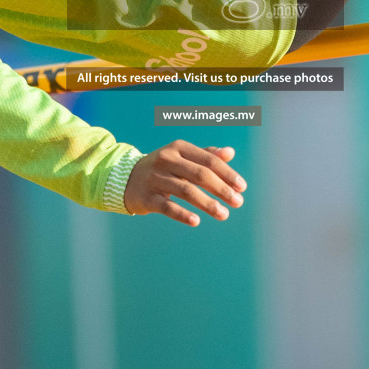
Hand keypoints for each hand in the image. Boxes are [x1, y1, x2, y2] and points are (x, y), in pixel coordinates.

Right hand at [123, 140, 246, 225]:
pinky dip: (182, 214)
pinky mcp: (147, 197)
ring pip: (186, 191)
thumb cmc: (163, 167)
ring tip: (224, 214)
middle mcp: (166, 159)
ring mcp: (155, 178)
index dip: (227, 174)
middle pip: (200, 175)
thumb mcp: (182, 156)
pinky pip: (167, 207)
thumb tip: (230, 152)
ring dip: (208, 204)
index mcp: (179, 147)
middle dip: (222, 190)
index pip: (209, 160)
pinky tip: (196, 221)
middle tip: (238, 202)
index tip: (242, 188)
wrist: (126, 178)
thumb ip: (206, 154)